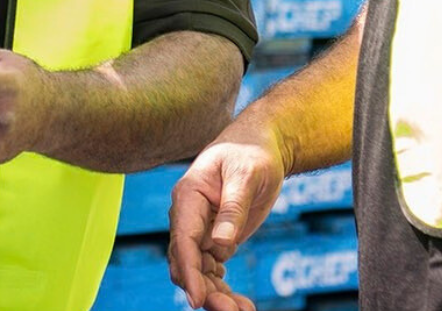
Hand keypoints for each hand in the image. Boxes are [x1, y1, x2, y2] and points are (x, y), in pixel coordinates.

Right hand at [168, 123, 286, 310]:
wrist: (259, 146)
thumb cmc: (252, 153)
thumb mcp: (246, 175)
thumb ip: (233, 207)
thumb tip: (221, 244)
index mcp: (188, 197)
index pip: (183, 240)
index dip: (189, 272)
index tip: (197, 299)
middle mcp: (188, 217)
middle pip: (187, 263)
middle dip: (205, 291)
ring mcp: (200, 230)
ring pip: (200, 272)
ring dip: (216, 295)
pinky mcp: (215, 239)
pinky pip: (212, 271)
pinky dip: (223, 288)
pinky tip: (241, 303)